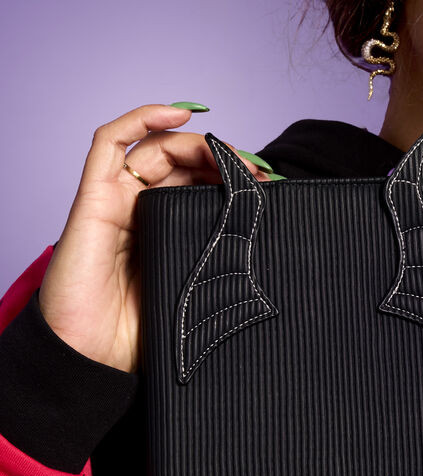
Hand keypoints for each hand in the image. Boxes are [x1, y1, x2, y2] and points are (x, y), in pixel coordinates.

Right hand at [38, 103, 272, 372]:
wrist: (94, 361)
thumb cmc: (141, 338)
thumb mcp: (198, 300)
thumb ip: (221, 275)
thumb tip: (274, 269)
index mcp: (168, 234)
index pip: (201, 190)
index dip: (235, 182)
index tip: (271, 190)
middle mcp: (142, 213)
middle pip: (183, 166)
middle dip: (225, 162)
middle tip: (259, 175)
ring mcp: (116, 202)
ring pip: (156, 148)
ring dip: (197, 143)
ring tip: (232, 155)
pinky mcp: (93, 199)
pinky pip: (109, 143)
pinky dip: (143, 118)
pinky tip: (181, 113)